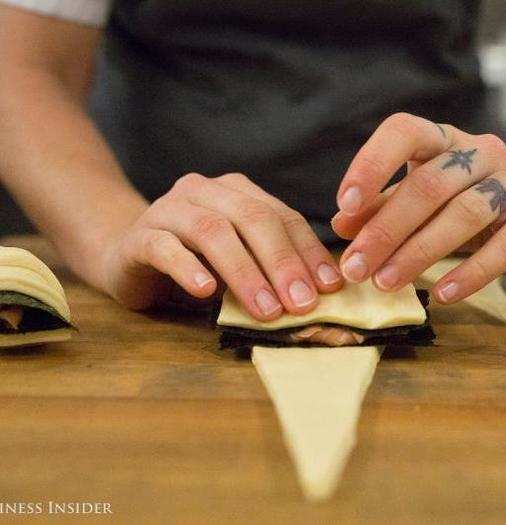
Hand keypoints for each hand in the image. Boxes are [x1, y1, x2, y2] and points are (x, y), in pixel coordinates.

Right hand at [98, 173, 342, 317]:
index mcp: (237, 191)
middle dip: (281, 262)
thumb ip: (271, 265)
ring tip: (265, 309)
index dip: (308, 251)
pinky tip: (207, 292)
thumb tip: (319, 292)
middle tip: (301, 303)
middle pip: (251, 219)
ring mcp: (168, 209)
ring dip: (244, 272)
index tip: (329, 287)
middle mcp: (204, 191)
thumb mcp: (239, 259)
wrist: (126, 255)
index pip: (282, 216)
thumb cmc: (194, 261)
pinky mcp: (138, 236)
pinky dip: (188, 268)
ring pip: (212, 232)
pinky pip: (164, 248)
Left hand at [332, 113, 505, 302]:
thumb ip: (381, 205)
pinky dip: (472, 273)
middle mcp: (481, 153)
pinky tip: (441, 295)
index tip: (344, 205)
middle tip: (356, 268)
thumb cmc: (462, 194)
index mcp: (443, 139)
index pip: (405, 132)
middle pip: (430, 185)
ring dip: (420, 252)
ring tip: (386, 283)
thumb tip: (343, 225)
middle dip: (387, 230)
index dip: (372, 164)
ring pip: (466, 214)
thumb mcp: (420, 192)